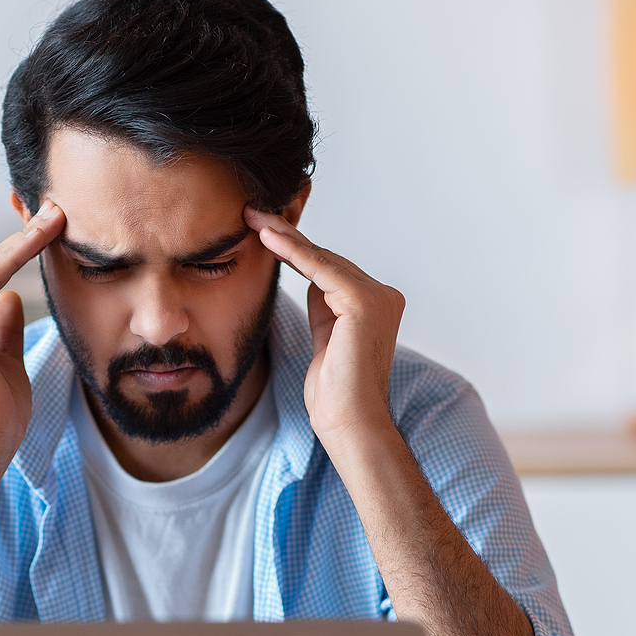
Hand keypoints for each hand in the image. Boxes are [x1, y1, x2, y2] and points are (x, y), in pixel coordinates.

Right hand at [0, 201, 63, 463]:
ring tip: (56, 215)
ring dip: (25, 237)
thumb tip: (10, 297)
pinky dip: (17, 253)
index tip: (51, 228)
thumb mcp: (7, 360)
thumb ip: (5, 328)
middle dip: (24, 236)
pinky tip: (42, 235)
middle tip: (57, 209)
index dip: (19, 251)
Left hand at [246, 206, 405, 447]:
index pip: (329, 268)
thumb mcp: (325, 338)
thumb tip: (311, 276)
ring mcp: (377, 297)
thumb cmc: (333, 391)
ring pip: (321, 259)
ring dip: (285, 237)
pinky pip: (320, 269)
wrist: (348, 422)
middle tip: (253, 212)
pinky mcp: (364, 303)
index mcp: (377, 303)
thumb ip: (324, 305)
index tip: (263, 229)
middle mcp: (383, 295)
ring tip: (254, 217)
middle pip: (325, 259)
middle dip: (288, 236)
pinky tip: (268, 236)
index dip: (296, 249)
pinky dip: (292, 251)